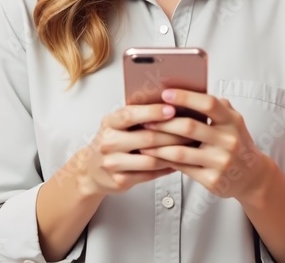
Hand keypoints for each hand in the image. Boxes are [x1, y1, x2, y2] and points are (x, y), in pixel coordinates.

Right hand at [69, 103, 195, 196]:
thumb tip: (171, 104)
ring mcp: (113, 163)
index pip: (131, 115)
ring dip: (173, 154)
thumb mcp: (117, 124)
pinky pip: (149, 174)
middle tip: (193, 130)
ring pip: (151, 159)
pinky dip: (166, 168)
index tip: (172, 109)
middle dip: (173, 134)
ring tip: (190, 147)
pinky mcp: (120, 180)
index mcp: (109, 123)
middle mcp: (108, 142)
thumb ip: (138, 116)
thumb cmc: (113, 141)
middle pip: (147, 138)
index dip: (152, 112)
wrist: (91, 170)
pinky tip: (178, 162)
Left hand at [137, 89, 272, 202]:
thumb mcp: (234, 122)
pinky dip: (165, 161)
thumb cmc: (237, 144)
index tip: (166, 94)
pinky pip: (182, 168)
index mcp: (232, 121)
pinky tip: (154, 155)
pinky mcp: (212, 180)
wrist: (253, 178)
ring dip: (158, 145)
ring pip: (181, 151)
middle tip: (146, 119)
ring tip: (143, 139)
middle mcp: (228, 141)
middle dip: (164, 123)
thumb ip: (216, 107)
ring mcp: (220, 162)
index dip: (186, 97)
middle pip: (189, 127)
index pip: (208, 104)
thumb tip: (187, 92)